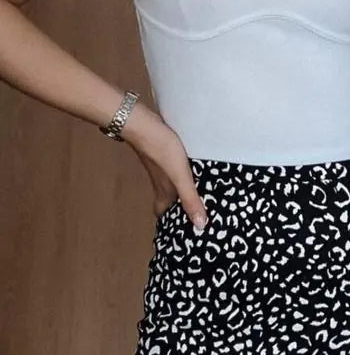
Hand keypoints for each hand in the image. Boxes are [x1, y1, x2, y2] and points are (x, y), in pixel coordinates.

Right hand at [121, 104, 207, 229]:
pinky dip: (183, 179)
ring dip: (182, 194)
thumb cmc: (162, 152)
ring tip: (200, 198)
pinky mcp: (163, 157)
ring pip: (171, 188)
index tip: (184, 230)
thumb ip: (190, 199)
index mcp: (163, 193)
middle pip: (168, 203)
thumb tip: (200, 226)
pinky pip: (174, 174)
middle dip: (179, 210)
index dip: (170, 223)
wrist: (143, 123)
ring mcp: (161, 171)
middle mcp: (160, 185)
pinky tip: (194, 175)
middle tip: (197, 216)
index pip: (163, 215)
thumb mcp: (181, 177)